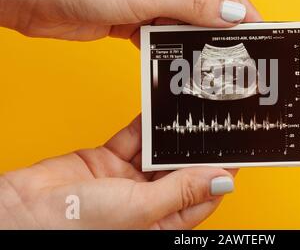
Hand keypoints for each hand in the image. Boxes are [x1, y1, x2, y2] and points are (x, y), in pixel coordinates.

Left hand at [0, 0, 260, 41]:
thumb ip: (193, 4)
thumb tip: (231, 13)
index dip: (238, 3)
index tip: (257, 27)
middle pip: (202, 0)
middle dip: (217, 25)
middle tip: (236, 50)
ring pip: (181, 19)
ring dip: (191, 38)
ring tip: (210, 60)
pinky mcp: (132, 15)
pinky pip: (160, 32)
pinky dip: (168, 45)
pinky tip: (177, 59)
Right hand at [0, 116, 235, 228]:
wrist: (22, 212)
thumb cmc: (73, 228)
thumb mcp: (138, 209)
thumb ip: (181, 191)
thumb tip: (221, 181)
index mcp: (160, 223)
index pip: (201, 196)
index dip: (219, 174)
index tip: (235, 151)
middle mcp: (147, 203)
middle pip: (182, 171)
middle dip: (196, 149)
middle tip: (214, 124)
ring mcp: (127, 181)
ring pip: (159, 152)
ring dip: (171, 134)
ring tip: (190, 113)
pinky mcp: (108, 161)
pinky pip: (134, 139)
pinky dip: (145, 126)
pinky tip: (159, 112)